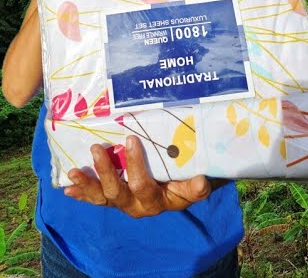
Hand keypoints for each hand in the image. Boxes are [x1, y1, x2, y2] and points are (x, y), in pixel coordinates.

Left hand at [64, 136, 215, 217]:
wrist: (184, 192)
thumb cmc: (189, 185)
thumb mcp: (196, 187)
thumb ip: (197, 188)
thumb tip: (202, 181)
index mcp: (154, 202)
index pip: (142, 185)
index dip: (135, 165)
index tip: (130, 140)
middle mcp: (135, 206)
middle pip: (116, 192)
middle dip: (104, 171)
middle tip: (97, 148)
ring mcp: (122, 203)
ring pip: (101, 197)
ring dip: (87, 184)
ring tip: (73, 171)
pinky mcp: (115, 199)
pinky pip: (96, 199)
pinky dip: (82, 194)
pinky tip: (67, 189)